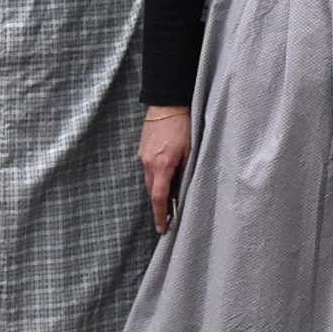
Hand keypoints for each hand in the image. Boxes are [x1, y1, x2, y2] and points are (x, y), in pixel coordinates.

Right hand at [140, 106, 192, 232]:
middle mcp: (149, 163)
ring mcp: (143, 156)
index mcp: (162, 165)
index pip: (159, 198)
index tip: (162, 228)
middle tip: (168, 218)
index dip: (161, 215)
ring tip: (168, 197)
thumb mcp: (190, 150)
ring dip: (157, 190)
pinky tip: (164, 174)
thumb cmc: (183, 125)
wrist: (167, 103)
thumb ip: (185, 171)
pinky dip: (155, 176)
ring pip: (149, 180)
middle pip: (152, 192)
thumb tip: (183, 189)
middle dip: (159, 206)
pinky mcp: (142, 149)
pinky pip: (147, 169)